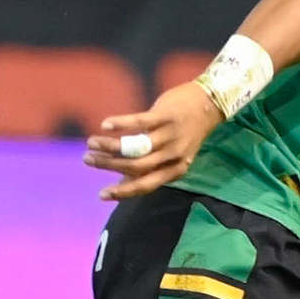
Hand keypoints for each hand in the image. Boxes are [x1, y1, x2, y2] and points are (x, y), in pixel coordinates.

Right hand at [84, 82, 223, 199]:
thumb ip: (151, 168)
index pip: (146, 185)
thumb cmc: (188, 131)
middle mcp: (173, 155)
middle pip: (136, 166)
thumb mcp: (175, 154)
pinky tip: (105, 125)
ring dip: (109, 146)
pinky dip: (120, 124)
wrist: (211, 103)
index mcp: (176, 169)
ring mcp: (170, 135)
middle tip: (88, 160)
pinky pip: (139, 122)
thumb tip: (122, 183)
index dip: (123, 192)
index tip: (101, 195)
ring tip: (91, 143)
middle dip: (109, 165)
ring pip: (135, 146)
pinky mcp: (165, 115)